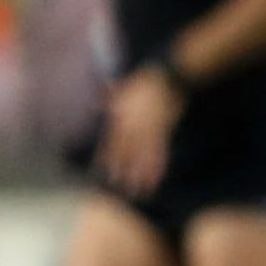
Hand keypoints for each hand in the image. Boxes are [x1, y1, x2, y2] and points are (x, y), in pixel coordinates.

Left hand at [95, 65, 183, 197]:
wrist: (165, 77)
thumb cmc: (145, 81)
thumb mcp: (125, 87)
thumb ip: (113, 96)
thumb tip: (99, 98)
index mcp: (122, 116)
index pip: (112, 141)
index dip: (106, 156)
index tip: (100, 169)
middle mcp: (134, 126)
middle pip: (126, 152)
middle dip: (122, 169)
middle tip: (118, 185)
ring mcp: (149, 130)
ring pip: (143, 156)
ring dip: (141, 174)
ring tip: (138, 189)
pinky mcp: (164, 131)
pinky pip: (161, 151)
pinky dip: (158, 166)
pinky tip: (157, 178)